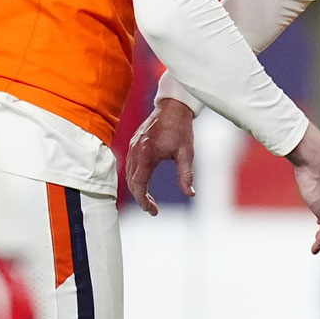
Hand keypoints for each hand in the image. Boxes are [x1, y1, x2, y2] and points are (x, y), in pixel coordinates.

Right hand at [126, 98, 196, 215]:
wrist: (173, 106)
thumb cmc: (181, 128)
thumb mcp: (187, 153)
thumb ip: (186, 175)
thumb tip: (190, 194)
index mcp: (146, 153)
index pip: (139, 184)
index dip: (144, 201)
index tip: (153, 211)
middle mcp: (135, 150)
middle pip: (132, 182)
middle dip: (141, 198)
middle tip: (153, 209)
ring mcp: (133, 146)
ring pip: (129, 175)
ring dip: (138, 189)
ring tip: (150, 200)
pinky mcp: (134, 143)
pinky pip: (130, 165)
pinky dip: (135, 178)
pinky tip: (145, 184)